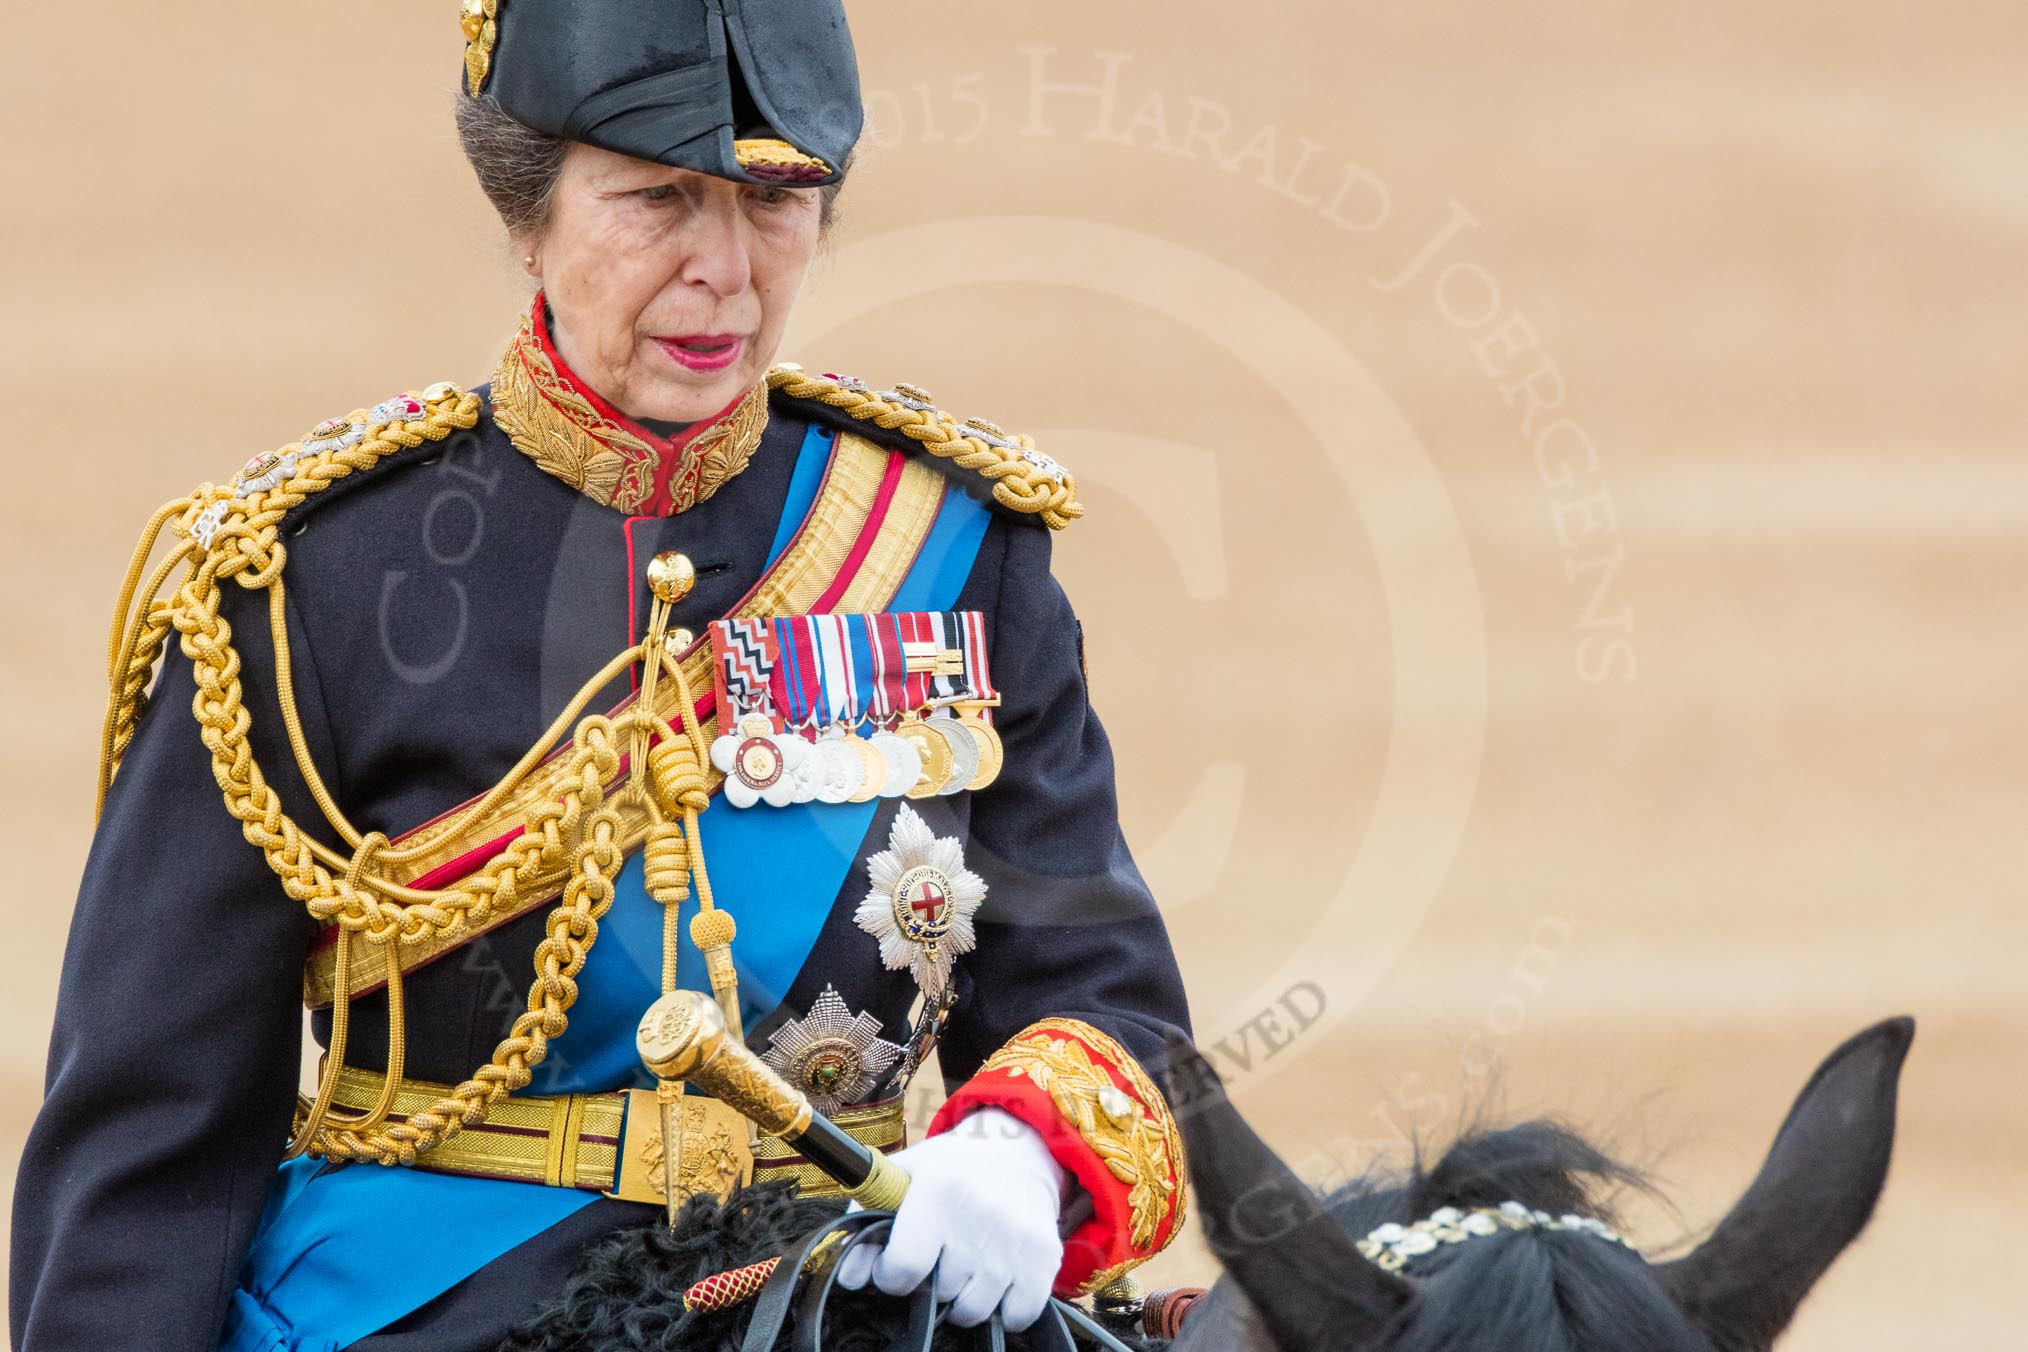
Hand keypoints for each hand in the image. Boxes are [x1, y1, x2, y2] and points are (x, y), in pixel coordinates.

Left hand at [835, 1107, 1066, 1328]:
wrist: (1021, 1150)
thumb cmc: (950, 1168)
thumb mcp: (902, 1177)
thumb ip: (865, 1223)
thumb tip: (849, 1278)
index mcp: (937, 1190)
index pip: (903, 1268)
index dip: (890, 1275)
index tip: (895, 1264)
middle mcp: (978, 1215)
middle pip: (938, 1293)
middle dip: (930, 1282)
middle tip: (938, 1256)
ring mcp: (1015, 1240)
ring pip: (973, 1311)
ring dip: (963, 1299)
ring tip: (964, 1268)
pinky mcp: (1045, 1257)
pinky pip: (1017, 1316)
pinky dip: (1004, 1309)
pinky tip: (996, 1281)